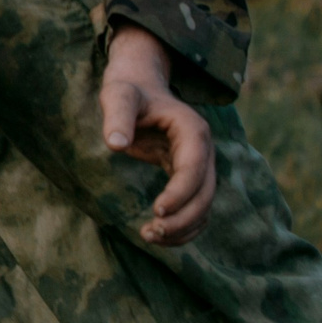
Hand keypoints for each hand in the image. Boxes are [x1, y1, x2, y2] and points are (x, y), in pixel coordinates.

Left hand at [101, 24, 215, 245]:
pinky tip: (159, 235)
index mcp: (192, 131)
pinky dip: (183, 226)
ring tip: (149, 236)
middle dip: (183, 218)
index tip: (157, 212)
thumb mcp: (118, 95)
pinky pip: (195, 207)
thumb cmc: (128, 90)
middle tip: (150, 232)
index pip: (194, 168)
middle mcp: (203, 150)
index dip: (180, 193)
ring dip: (184, 228)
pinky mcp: (188, 176)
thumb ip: (117, 116)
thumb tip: (116, 145)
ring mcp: (199, 165)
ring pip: (204, 206)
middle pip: (206, 193)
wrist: (139, 85)